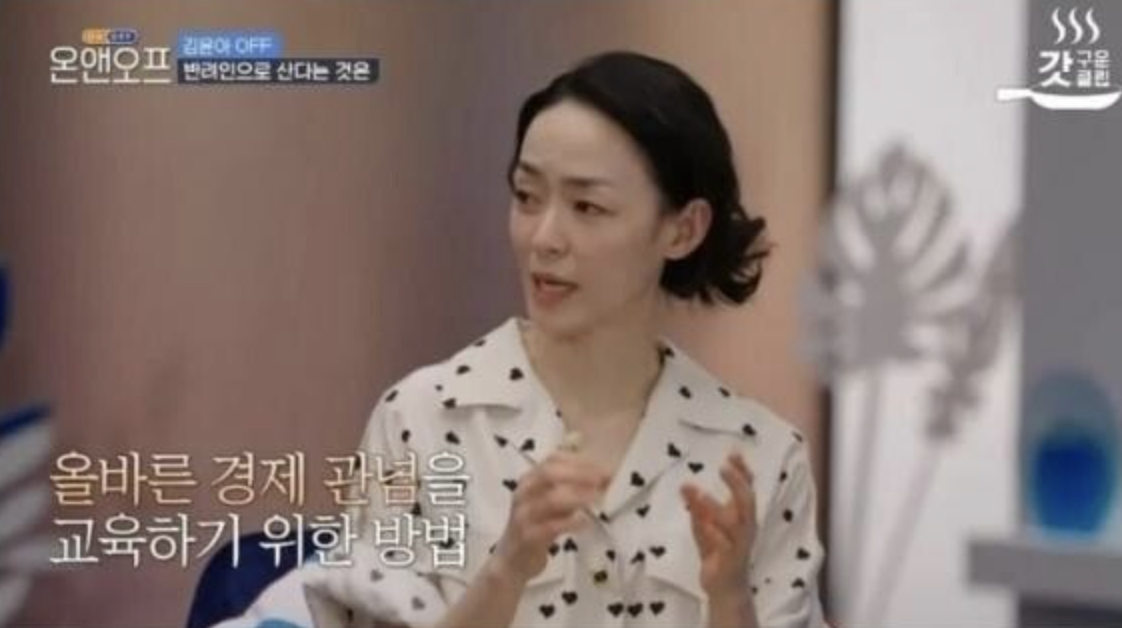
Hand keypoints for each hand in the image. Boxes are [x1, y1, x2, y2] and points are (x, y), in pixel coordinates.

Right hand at [491, 450, 608, 583]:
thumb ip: (570, 491)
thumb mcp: (551, 505)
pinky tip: (586, 522)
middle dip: (579, 474)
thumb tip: (603, 480)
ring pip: (550, 499)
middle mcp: (523, 493)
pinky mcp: (527, 537)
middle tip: (602, 479)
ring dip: (578, 496)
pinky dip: (571, 522)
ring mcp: (523, 515)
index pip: (552, 460)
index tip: (601, 467)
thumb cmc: (536, 528)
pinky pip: (550, 526)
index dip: (578, 461)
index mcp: (529, 481)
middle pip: (549, 473)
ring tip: (598, 498)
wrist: (512, 561)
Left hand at [680, 450, 756, 597]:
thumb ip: (696, 507)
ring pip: (735, 523)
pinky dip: (714, 533)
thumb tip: (684, 485)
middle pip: (747, 501)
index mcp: (742, 517)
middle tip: (723, 467)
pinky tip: (703, 524)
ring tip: (700, 494)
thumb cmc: (717, 553)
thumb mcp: (703, 526)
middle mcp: (746, 527)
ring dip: (717, 507)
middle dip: (737, 483)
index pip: (747, 489)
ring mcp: (740, 544)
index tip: (733, 453)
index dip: (743, 472)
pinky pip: (724, 545)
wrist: (725, 588)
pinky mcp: (731, 560)